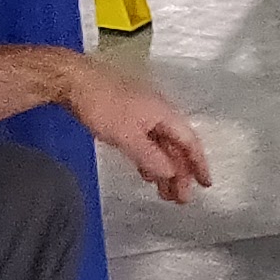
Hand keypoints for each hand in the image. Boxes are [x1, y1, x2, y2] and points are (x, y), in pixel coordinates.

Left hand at [61, 60, 212, 204]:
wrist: (73, 80)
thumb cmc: (102, 105)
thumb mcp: (127, 136)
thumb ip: (151, 157)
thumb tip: (171, 174)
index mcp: (165, 114)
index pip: (189, 142)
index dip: (199, 165)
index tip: (205, 185)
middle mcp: (159, 113)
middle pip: (176, 147)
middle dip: (180, 174)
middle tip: (180, 199)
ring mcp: (143, 115)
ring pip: (161, 146)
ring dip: (165, 169)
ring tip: (164, 193)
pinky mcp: (128, 118)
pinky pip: (147, 143)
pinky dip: (150, 160)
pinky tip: (147, 173)